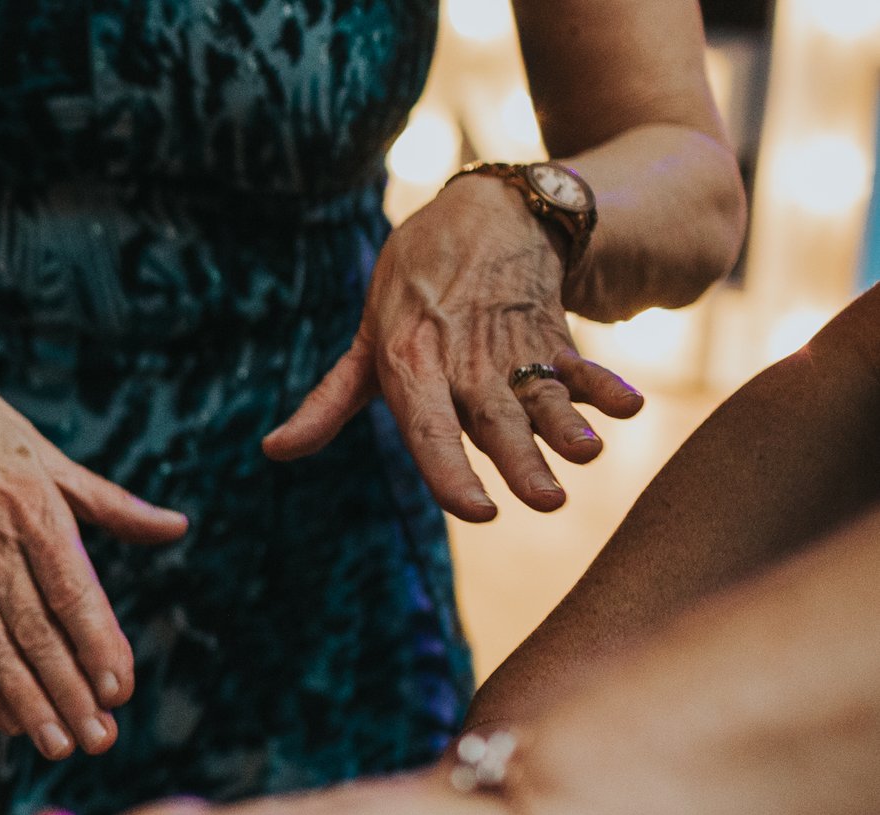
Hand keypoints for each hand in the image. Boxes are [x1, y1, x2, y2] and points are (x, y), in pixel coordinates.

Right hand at [0, 327, 188, 757]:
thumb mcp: (45, 452)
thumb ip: (110, 502)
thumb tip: (174, 526)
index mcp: (31, 509)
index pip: (71, 590)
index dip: (97, 641)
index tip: (120, 687)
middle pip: (37, 632)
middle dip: (70, 690)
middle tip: (101, 738)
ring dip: (30, 703)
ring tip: (60, 744)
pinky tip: (9, 722)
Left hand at [263, 174, 644, 519]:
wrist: (482, 214)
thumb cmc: (411, 292)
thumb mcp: (365, 344)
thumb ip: (327, 403)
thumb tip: (273, 451)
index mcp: (411, 369)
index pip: (429, 431)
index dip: (450, 471)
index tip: (477, 511)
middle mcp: (464, 365)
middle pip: (494, 422)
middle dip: (521, 461)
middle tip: (547, 503)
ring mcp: (512, 349)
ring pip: (540, 396)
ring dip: (567, 426)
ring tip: (590, 455)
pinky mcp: (551, 334)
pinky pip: (579, 363)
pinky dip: (604, 384)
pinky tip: (629, 408)